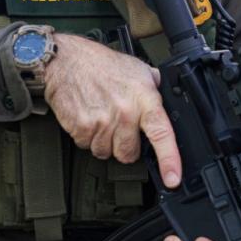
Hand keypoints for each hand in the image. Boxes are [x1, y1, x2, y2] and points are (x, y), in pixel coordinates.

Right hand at [44, 33, 180, 187]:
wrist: (67, 61)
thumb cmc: (103, 65)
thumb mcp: (139, 70)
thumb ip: (155, 90)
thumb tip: (169, 105)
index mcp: (144, 98)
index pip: (162, 133)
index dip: (169, 160)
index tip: (172, 179)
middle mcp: (125, 112)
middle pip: (129, 154)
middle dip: (125, 145)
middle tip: (119, 124)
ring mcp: (102, 122)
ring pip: (107, 153)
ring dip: (104, 142)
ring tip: (102, 117)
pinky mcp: (81, 128)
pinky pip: (88, 147)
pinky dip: (87, 137)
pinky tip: (89, 117)